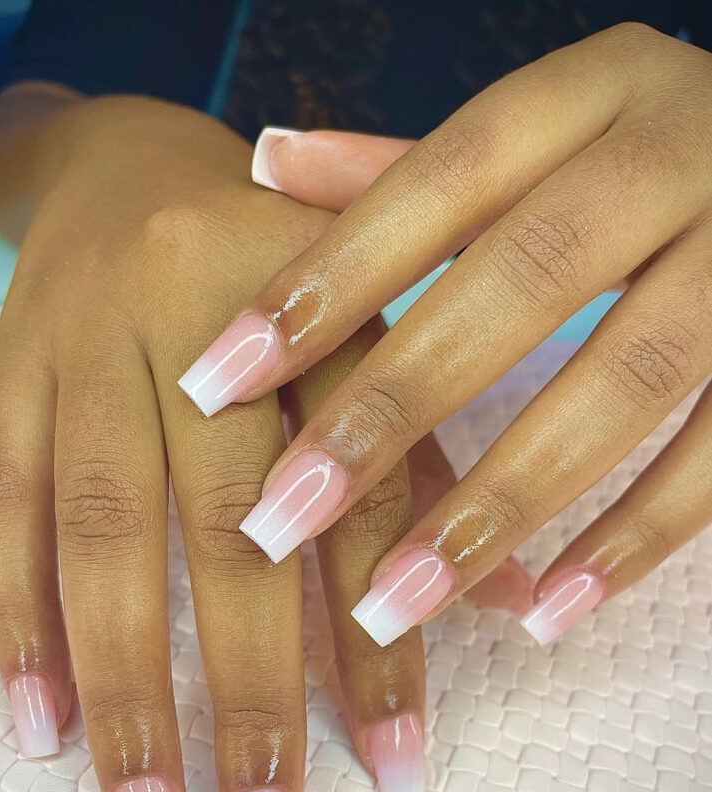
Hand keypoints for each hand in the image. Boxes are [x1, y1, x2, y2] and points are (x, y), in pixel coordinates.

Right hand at [0, 97, 504, 791]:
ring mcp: (86, 344)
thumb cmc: (272, 266)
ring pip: (101, 531)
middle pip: (225, 528)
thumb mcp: (371, 328)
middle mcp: (200, 318)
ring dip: (124, 689)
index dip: (382, 637)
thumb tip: (494, 601)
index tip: (394, 770)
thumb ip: (422, 457)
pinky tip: (42, 724)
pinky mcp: (8, 370)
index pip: (362, 496)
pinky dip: (16, 615)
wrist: (124, 162)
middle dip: (247, 699)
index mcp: (322, 303)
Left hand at [180, 23, 711, 646]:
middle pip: (521, 281)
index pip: (434, 179)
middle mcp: (676, 153)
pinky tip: (546, 608)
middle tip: (284, 519)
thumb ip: (409, 167)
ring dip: (501, 505)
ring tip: (396, 604)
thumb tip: (267, 159)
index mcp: (592, 90)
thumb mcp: (540, 134)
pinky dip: (638, 535)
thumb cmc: (638, 154)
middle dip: (393, 410)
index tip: (218, 379)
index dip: (325, 280)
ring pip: (625, 382)